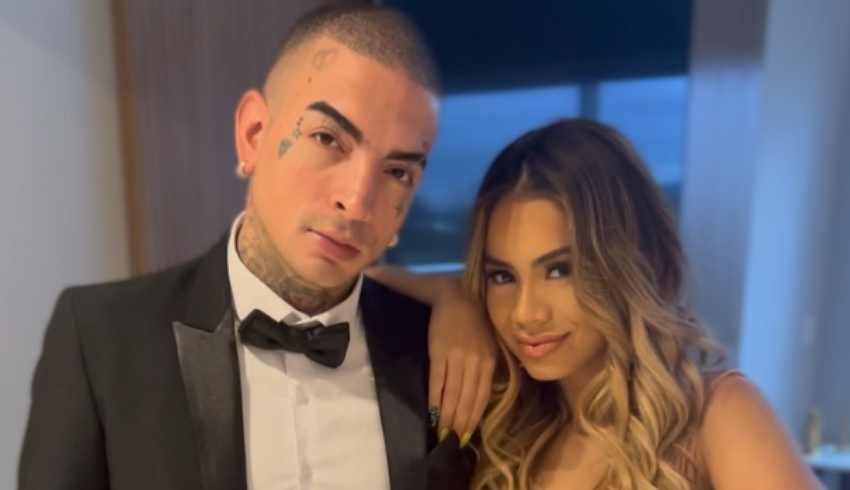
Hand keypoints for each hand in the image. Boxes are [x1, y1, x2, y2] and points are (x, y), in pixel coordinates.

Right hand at [428, 284, 496, 446]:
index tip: (467, 436)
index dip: (474, 417)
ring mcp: (456, 357)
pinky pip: (437, 380)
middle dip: (460, 421)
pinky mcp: (439, 352)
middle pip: (467, 398)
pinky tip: (433, 411)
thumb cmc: (475, 321)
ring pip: (453, 393)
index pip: (482, 396)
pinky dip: (435, 398)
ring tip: (443, 431)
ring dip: (448, 415)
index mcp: (489, 361)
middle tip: (453, 440)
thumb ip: (487, 369)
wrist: (456, 297)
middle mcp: (475, 361)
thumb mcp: (489, 344)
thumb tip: (481, 396)